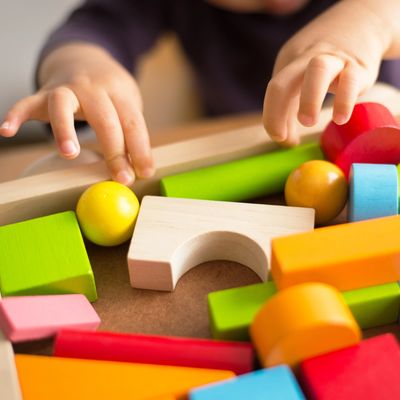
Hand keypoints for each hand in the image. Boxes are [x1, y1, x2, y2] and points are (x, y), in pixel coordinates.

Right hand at [0, 43, 153, 184]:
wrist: (84, 59)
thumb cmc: (111, 93)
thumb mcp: (128, 105)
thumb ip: (131, 133)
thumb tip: (138, 170)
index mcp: (119, 93)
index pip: (133, 123)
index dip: (140, 150)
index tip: (144, 174)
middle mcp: (93, 89)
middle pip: (105, 120)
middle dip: (115, 152)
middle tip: (122, 178)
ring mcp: (66, 89)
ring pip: (63, 105)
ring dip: (65, 129)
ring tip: (69, 153)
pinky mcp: (43, 93)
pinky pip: (26, 102)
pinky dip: (15, 115)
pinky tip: (6, 131)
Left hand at [263, 0, 391, 145]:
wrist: (361, 23)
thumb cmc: (324, 63)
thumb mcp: (301, 78)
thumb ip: (291, 108)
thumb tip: (286, 141)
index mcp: (290, 62)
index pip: (274, 90)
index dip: (272, 117)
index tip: (279, 138)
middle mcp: (307, 58)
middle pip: (285, 80)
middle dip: (279, 109)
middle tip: (282, 136)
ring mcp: (333, 59)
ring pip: (318, 70)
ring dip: (309, 99)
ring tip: (309, 123)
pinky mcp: (358, 66)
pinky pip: (350, 80)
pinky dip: (344, 101)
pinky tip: (340, 119)